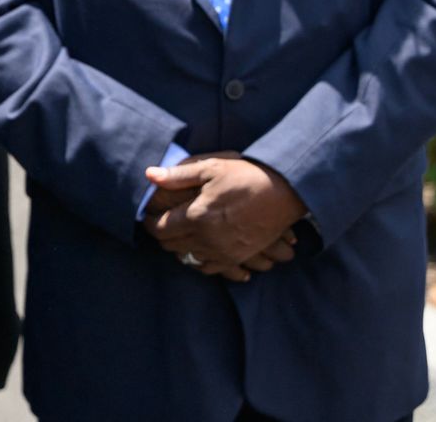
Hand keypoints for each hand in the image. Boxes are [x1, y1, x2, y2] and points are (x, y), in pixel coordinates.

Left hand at [142, 152, 306, 280]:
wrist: (286, 192)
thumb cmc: (246, 176)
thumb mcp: (211, 167)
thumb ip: (177, 175)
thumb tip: (149, 175)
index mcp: (197, 217)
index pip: (160, 229)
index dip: (149, 223)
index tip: (148, 215)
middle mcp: (208, 239)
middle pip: (171, 246)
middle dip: (162, 234)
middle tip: (163, 221)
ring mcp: (224, 252)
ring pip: (188, 257)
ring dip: (180, 246)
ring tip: (181, 231)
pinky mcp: (238, 257)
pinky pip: (210, 268)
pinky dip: (200, 259)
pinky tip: (201, 246)